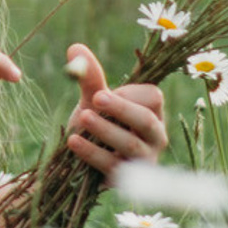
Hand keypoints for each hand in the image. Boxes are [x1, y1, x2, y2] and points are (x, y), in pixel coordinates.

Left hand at [64, 42, 166, 177]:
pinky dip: (92, 153)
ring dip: (105, 130)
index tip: (101, 94)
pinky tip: (72, 141)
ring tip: (81, 117)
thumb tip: (75, 48)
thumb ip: (89, 77)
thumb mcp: (93, 100)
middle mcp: (155, 136)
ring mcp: (143, 160)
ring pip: (130, 145)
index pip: (153, 98)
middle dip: (121, 109)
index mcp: (153, 112)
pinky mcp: (126, 179)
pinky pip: (112, 166)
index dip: (128, 94)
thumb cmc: (95, 123)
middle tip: (95, 99)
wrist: (80, 159)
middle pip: (146, 121)